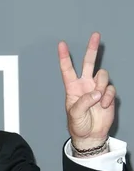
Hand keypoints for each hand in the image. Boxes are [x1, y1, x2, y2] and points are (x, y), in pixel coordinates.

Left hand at [58, 32, 115, 149]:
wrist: (91, 135)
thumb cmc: (78, 125)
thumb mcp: (75, 114)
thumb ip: (84, 102)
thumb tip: (96, 93)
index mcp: (73, 88)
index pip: (67, 70)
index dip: (64, 57)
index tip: (61, 45)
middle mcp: (85, 85)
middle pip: (89, 63)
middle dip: (92, 49)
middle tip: (95, 35)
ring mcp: (97, 89)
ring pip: (102, 75)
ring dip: (101, 87)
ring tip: (98, 102)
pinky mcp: (107, 94)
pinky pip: (110, 89)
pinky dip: (108, 97)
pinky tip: (104, 106)